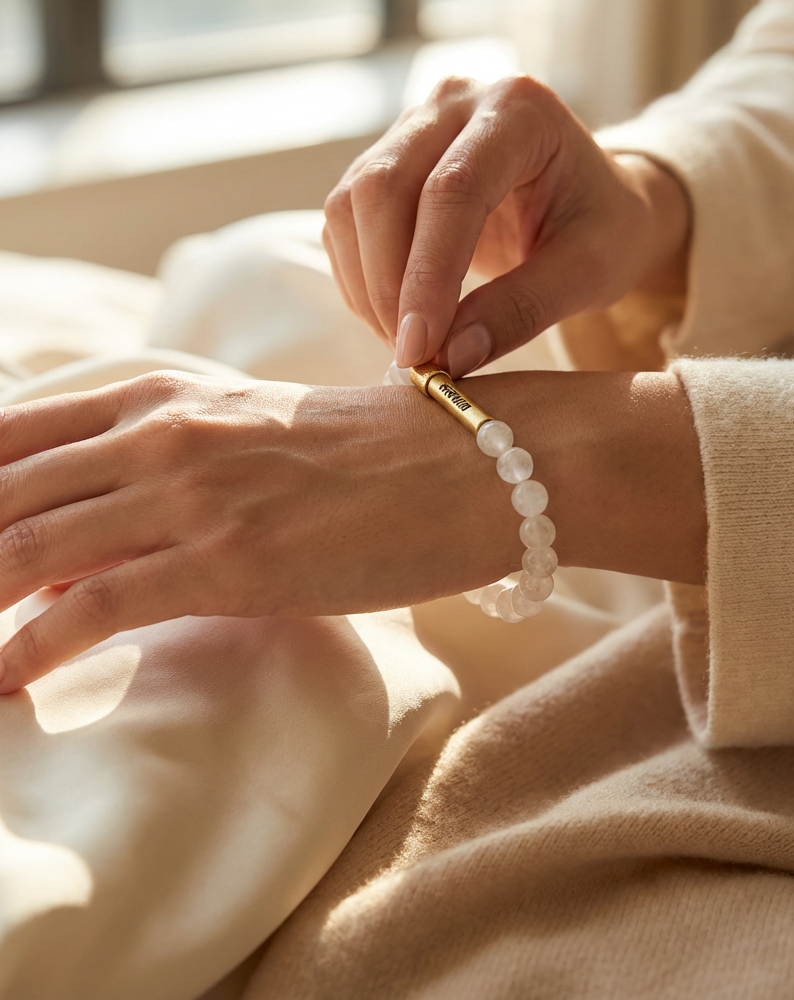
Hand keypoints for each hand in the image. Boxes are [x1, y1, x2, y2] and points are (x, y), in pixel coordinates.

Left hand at [0, 367, 704, 691]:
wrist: (467, 466)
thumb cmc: (365, 454)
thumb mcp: (244, 435)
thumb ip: (157, 466)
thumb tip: (76, 534)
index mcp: (158, 396)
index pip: (6, 434)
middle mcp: (159, 434)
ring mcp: (190, 496)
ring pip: (23, 546)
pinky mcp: (226, 562)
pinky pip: (91, 608)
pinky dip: (30, 648)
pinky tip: (6, 678)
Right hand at [323, 74, 689, 375]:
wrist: (596, 200)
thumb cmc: (606, 228)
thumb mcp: (590, 272)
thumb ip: (523, 310)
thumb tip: (450, 357)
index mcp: (521, 109)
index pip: (452, 190)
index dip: (426, 273)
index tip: (420, 348)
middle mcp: (457, 101)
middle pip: (384, 187)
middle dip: (389, 284)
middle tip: (414, 357)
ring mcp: (414, 124)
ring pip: (352, 204)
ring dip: (368, 286)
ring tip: (411, 344)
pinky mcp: (387, 158)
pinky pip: (346, 221)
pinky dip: (361, 280)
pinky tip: (397, 317)